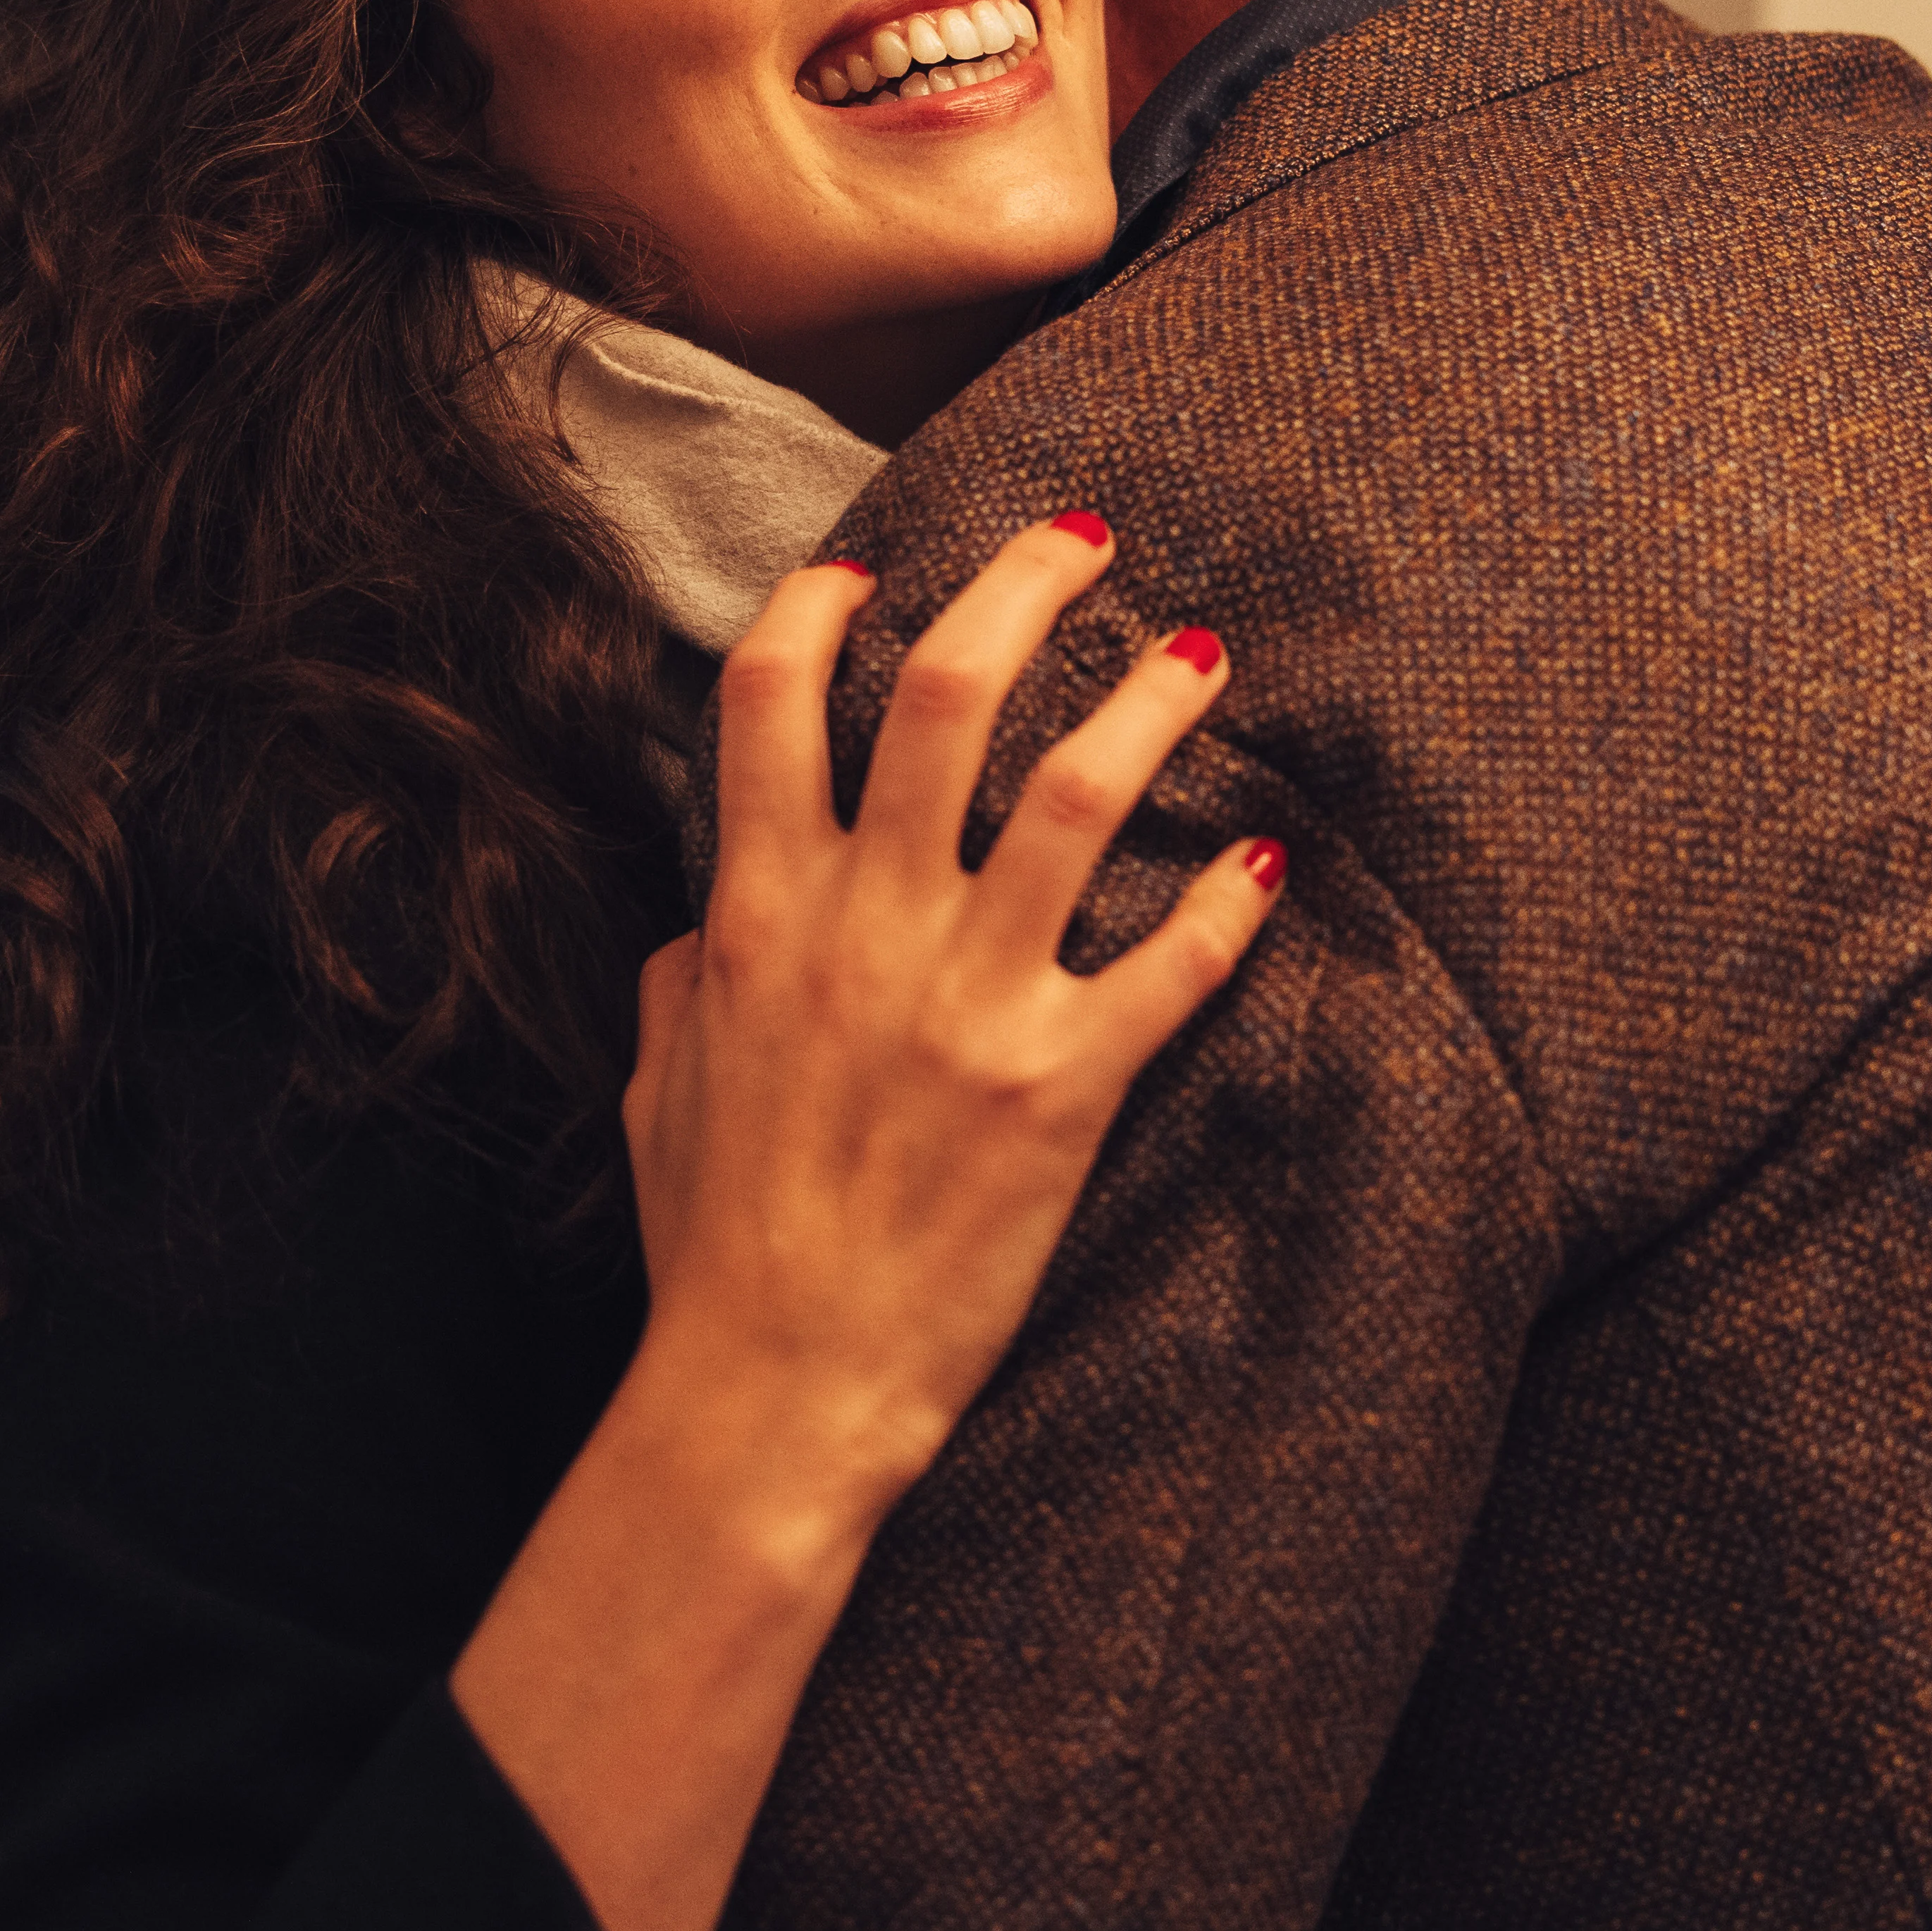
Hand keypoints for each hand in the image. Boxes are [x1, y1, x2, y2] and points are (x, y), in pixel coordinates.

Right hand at [623, 515, 1286, 1532]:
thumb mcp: (662, 1081)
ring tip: (1203, 655)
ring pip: (1079, 795)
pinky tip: (1269, 861)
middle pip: (946, 693)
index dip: (823, 604)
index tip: (876, 567)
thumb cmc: (711, 1242)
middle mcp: (864, 928)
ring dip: (1154, 705)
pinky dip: (1234, 904)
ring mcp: (967, 1000)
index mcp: (756, 913)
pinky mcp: (1060, 1085)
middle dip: (1024, 588)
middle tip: (1085, 542)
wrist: (771, 1388)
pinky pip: (1172, 966)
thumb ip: (690, 972)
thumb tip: (709, 916)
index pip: (774, 696)